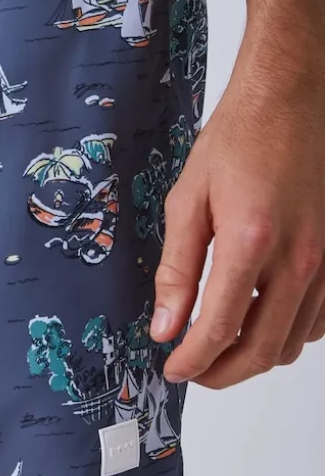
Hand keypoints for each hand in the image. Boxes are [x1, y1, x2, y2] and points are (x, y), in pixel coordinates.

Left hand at [151, 58, 324, 386]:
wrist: (288, 102)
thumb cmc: (239, 140)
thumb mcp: (187, 200)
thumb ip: (176, 269)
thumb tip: (165, 325)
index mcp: (251, 242)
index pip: (220, 328)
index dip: (192, 360)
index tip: (173, 368)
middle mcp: (298, 260)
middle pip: (262, 350)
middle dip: (221, 372)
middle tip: (192, 370)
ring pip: (293, 343)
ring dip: (254, 357)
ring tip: (219, 349)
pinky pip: (318, 322)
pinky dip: (288, 335)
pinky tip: (260, 322)